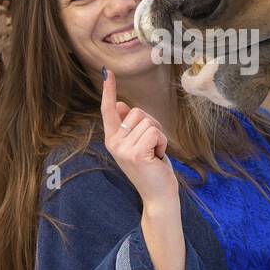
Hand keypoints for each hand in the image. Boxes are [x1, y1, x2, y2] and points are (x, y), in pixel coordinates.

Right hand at [100, 68, 177, 207]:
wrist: (158, 197)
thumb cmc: (152, 168)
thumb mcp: (138, 144)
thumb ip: (129, 126)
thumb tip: (120, 104)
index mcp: (112, 139)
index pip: (108, 110)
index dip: (108, 90)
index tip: (107, 73)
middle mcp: (113, 143)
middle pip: (137, 111)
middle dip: (152, 125)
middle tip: (153, 147)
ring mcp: (123, 149)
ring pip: (148, 122)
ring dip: (159, 136)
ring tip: (155, 153)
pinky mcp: (136, 154)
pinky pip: (155, 132)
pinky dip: (163, 142)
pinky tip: (158, 157)